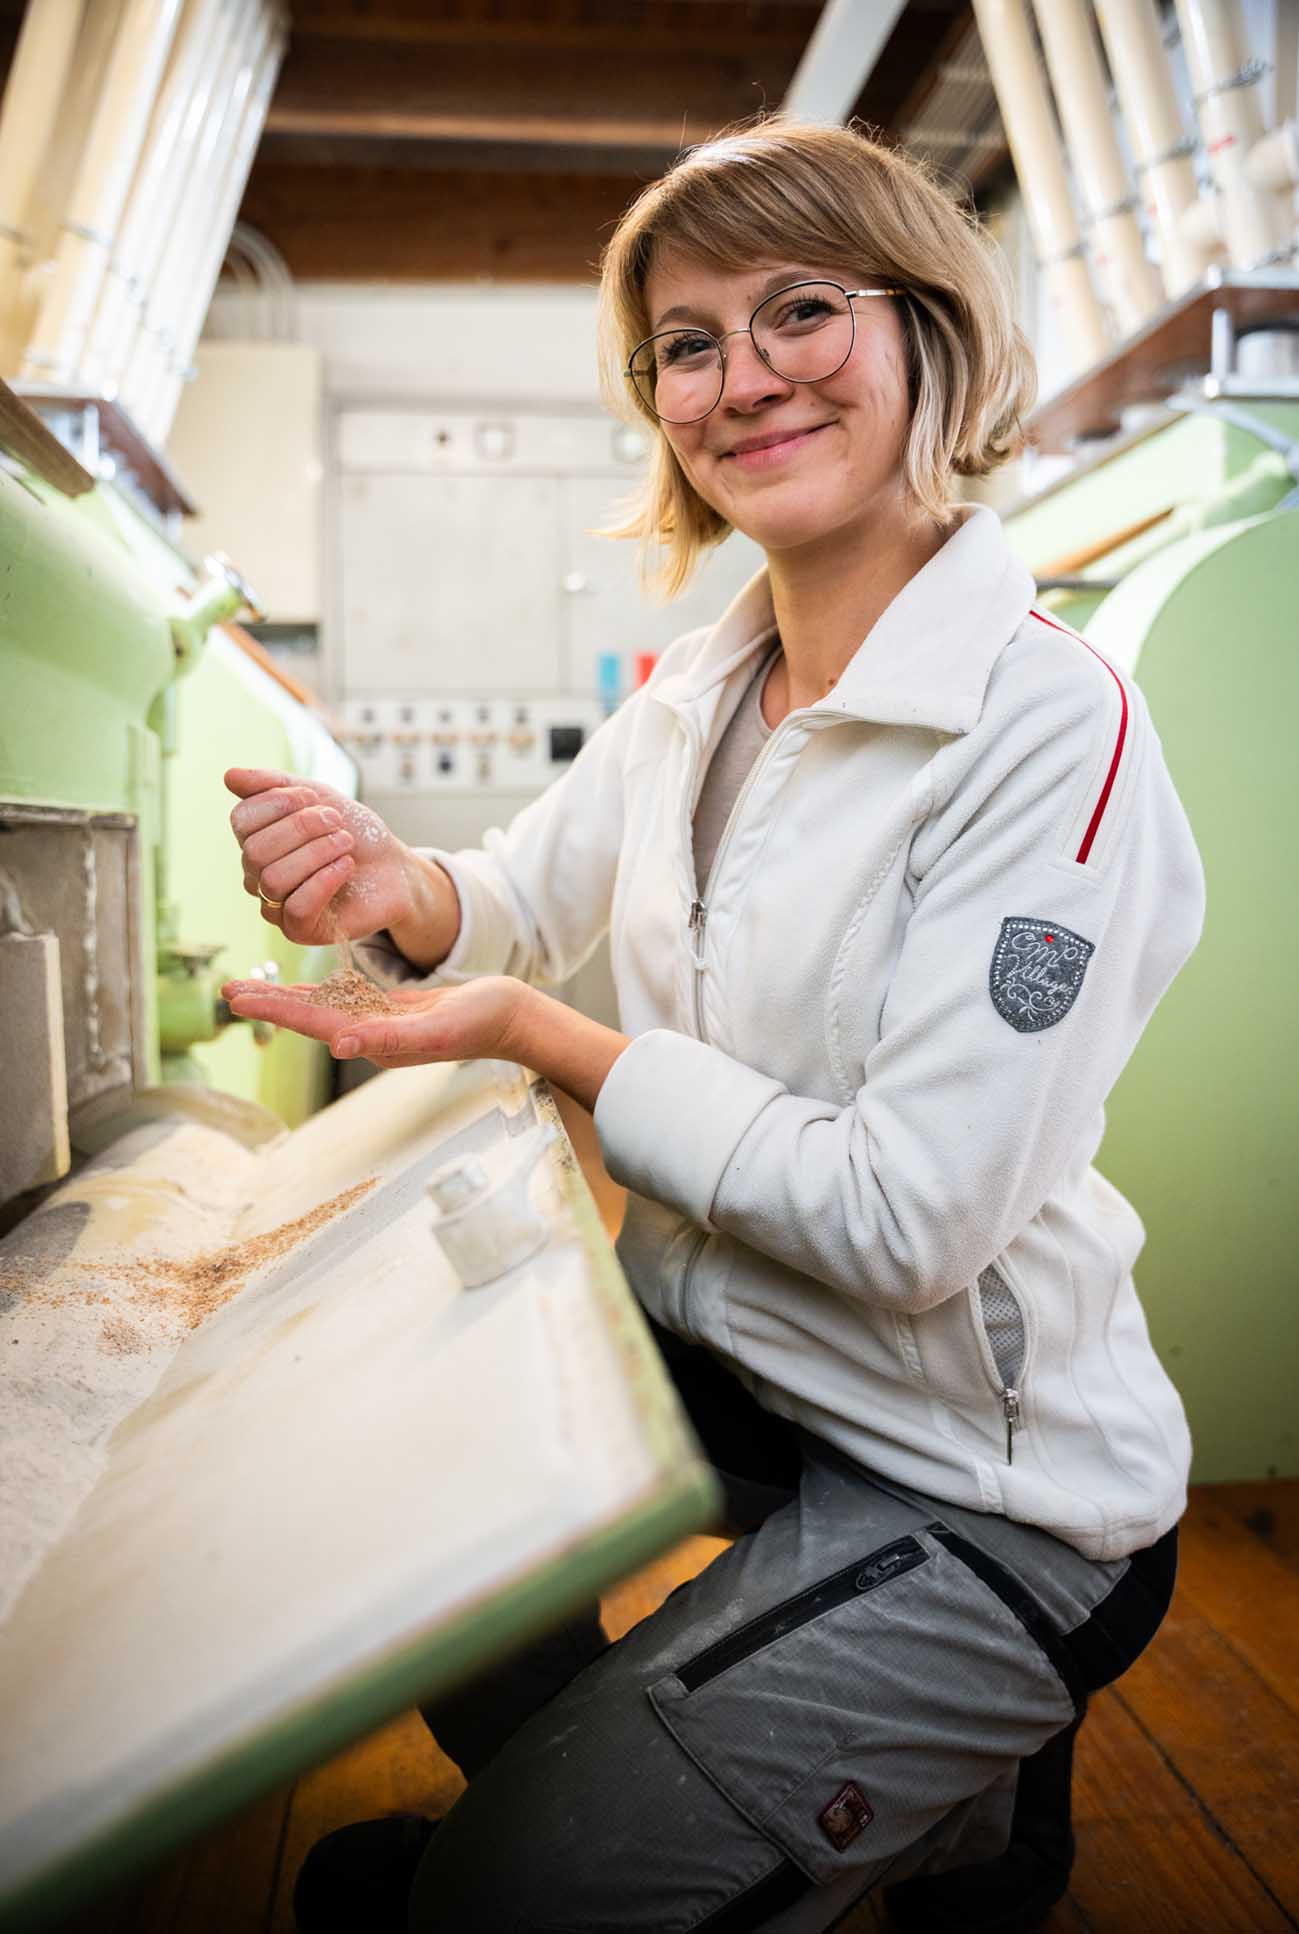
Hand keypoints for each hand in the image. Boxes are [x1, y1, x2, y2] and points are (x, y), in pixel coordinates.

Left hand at [221, 973, 532, 1068]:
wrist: (512, 1019)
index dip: (275, 1010)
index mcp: (377, 1042)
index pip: (314, 1025)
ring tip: (252, 988)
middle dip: (269, 1003)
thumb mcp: (437, 1028)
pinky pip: (346, 1002)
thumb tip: (339, 1045)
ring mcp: (381, 1026)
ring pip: (322, 1011)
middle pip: (309, 1018)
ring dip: (286, 999)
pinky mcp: (392, 1012)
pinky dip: (318, 994)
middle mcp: (372, 1037)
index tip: (239, 997)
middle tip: (228, 990)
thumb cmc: (482, 1022)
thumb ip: (389, 1038)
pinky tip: (303, 988)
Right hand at [225, 767, 458, 962]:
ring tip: (346, 845)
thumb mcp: (319, 797)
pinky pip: (296, 907)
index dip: (278, 803)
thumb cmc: (355, 833)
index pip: (241, 820)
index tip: (313, 798)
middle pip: (256, 851)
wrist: (395, 868)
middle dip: (302, 828)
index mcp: (256, 840)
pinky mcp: (299, 930)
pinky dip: (326, 881)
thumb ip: (275, 785)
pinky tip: (346, 868)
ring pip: (274, 879)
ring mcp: (275, 905)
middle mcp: (257, 875)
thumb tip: (229, 776)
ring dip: (318, 853)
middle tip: (337, 823)